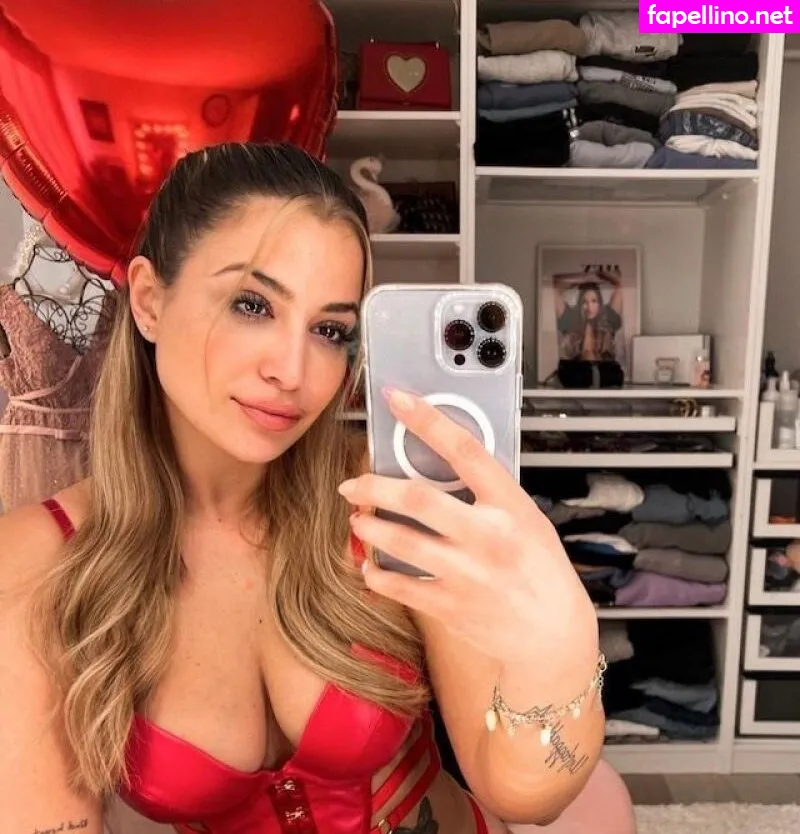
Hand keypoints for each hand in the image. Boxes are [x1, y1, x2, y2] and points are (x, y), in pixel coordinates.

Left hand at [337, 387, 595, 668]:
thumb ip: (488, 494)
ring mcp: (467, 573)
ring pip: (400, 541)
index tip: (398, 400)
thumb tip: (442, 465)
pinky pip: (399, 586)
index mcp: (510, 506)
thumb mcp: (529, 519)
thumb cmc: (541, 571)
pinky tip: (369, 565)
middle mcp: (487, 536)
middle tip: (353, 484)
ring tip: (359, 519)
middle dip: (374, 486)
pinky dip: (376, 574)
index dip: (427, 420)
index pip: (464, 450)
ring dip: (370, 527)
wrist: (553, 636)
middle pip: (417, 498)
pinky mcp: (450, 606)